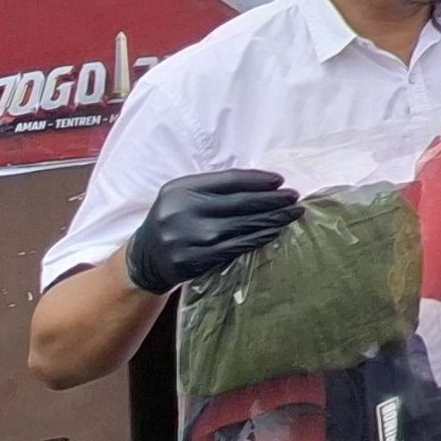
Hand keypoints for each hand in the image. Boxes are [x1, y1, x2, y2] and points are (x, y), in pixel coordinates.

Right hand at [123, 169, 302, 294]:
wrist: (145, 259)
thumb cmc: (174, 220)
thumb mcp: (183, 197)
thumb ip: (215, 189)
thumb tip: (265, 184)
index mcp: (180, 189)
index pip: (228, 181)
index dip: (258, 180)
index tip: (281, 181)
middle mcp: (181, 212)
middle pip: (239, 203)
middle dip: (272, 199)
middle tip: (295, 197)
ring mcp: (187, 238)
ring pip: (241, 226)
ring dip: (272, 219)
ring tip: (293, 213)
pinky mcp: (193, 260)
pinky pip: (235, 247)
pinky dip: (258, 238)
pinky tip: (274, 231)